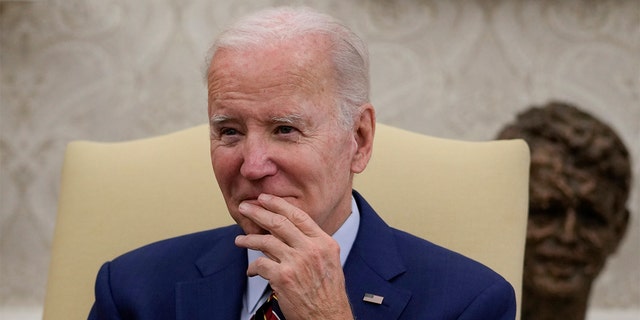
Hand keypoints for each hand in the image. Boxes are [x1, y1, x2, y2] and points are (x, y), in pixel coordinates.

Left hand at [234, 193, 353, 319]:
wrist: (328, 317)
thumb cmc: (328, 293)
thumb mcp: (329, 261)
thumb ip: (312, 244)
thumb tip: (287, 232)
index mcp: (324, 243)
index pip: (299, 215)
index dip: (278, 204)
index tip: (265, 199)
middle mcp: (311, 250)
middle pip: (279, 223)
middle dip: (258, 212)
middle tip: (246, 208)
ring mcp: (297, 263)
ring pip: (266, 241)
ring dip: (249, 239)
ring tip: (240, 239)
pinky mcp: (283, 278)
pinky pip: (260, 264)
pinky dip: (252, 267)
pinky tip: (251, 270)